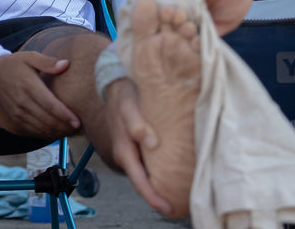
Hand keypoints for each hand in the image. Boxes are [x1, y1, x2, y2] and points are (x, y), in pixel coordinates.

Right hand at [0, 52, 76, 137]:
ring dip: (57, 132)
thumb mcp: (30, 57)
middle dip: (65, 127)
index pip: (50, 105)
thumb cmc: (15, 64)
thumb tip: (66, 64)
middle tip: (80, 128)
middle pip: (47, 120)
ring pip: (41, 129)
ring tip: (71, 131)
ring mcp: (18, 112)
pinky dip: (47, 134)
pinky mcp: (15, 119)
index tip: (78, 121)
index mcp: (29, 86)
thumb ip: (48, 62)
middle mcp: (23, 102)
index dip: (65, 115)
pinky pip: (33, 131)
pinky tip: (58, 131)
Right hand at [102, 78, 170, 214]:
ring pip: (145, 174)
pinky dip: (158, 171)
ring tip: (179, 193)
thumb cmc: (123, 97)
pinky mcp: (136, 146)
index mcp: (124, 151)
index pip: (139, 181)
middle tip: (179, 206)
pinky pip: (147, 164)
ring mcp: (131, 152)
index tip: (168, 208)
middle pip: (143, 182)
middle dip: (158, 196)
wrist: (115, 86)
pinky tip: (171, 171)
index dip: (152, 197)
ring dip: (158, 184)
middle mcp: (126, 155)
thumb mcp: (128, 108)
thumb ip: (137, 124)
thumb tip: (151, 142)